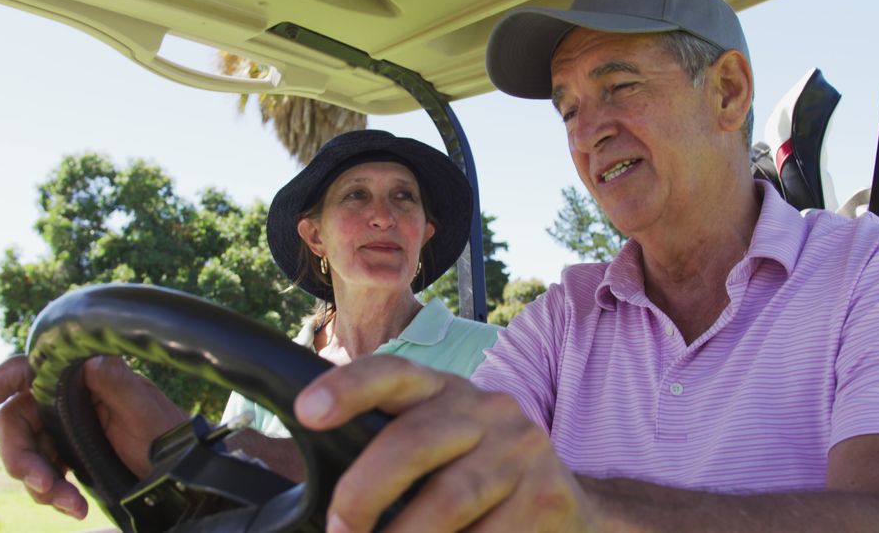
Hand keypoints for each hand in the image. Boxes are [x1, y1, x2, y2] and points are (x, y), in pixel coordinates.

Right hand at [0, 355, 185, 518]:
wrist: (182, 466)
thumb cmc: (167, 428)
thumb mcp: (145, 406)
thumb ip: (117, 383)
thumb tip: (92, 361)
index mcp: (77, 373)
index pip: (20, 372)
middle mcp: (63, 397)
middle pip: (14, 422)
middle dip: (21, 457)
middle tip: (44, 483)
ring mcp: (61, 427)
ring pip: (24, 454)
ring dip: (39, 482)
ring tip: (70, 503)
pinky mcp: (65, 455)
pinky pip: (41, 475)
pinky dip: (52, 494)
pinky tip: (76, 507)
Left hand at [294, 355, 594, 532]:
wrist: (573, 505)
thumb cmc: (480, 477)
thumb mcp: (441, 446)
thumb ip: (390, 450)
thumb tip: (316, 490)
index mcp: (445, 390)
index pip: (394, 374)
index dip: (348, 388)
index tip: (305, 412)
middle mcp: (486, 408)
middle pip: (412, 441)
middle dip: (363, 493)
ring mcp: (521, 449)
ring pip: (449, 498)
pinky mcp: (547, 494)